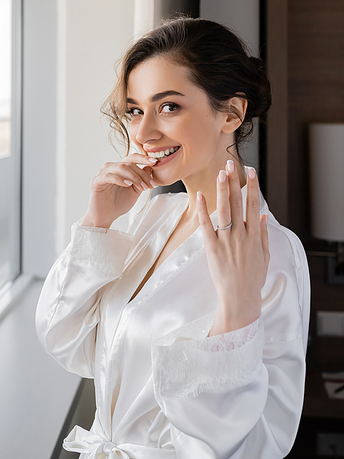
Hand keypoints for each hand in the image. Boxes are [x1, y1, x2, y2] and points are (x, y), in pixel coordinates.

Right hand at [82, 152, 157, 228]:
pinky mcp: (96, 181)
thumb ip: (141, 179)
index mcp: (120, 168)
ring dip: (134, 177)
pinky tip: (127, 185)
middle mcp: (111, 168)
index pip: (132, 158)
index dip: (143, 158)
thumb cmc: (119, 203)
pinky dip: (120, 179)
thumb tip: (150, 167)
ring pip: (120, 167)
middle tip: (150, 185)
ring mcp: (102, 173)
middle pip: (128, 163)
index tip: (155, 162)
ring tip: (141, 187)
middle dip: (142, 174)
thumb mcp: (135, 191)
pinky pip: (109, 176)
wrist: (106, 217)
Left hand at [196, 161, 269, 334]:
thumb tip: (263, 215)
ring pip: (224, 210)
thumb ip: (263, 235)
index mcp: (254, 236)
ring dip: (222, 190)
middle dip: (234, 182)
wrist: (240, 299)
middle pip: (238, 203)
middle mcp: (241, 235)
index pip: (254, 205)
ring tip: (220, 173)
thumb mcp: (264, 256)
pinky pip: (207, 226)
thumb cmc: (253, 279)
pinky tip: (201, 195)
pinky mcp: (212, 248)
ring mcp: (226, 241)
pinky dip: (204, 210)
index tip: (251, 171)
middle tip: (231, 164)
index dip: (252, 187)